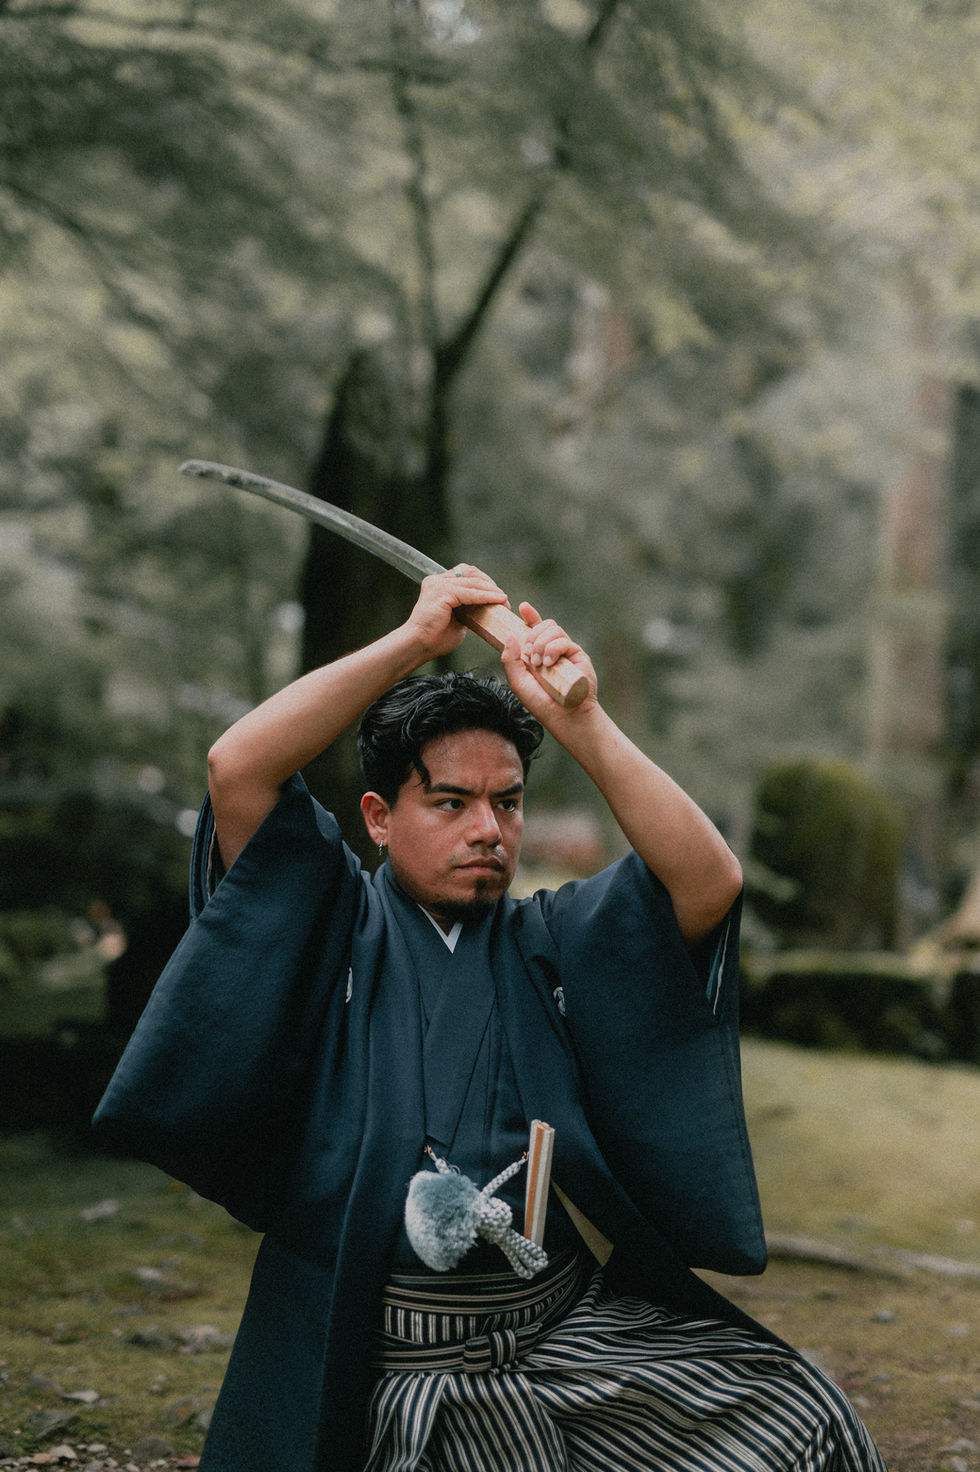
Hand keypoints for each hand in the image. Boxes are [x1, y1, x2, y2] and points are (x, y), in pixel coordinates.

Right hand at [403, 565, 509, 660]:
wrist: (418, 646)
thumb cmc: (435, 637)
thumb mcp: (458, 619)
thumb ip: (469, 609)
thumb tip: (486, 608)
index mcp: (439, 584)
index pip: (466, 573)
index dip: (484, 581)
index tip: (498, 593)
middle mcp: (437, 581)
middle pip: (471, 573)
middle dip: (490, 584)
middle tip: (503, 598)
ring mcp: (438, 585)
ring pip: (473, 582)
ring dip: (491, 590)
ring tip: (504, 600)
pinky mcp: (442, 592)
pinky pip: (470, 592)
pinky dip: (486, 596)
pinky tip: (497, 601)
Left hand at [501, 602, 597, 721]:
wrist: (564, 715)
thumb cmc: (541, 702)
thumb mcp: (518, 681)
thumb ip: (510, 659)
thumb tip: (509, 634)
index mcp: (536, 653)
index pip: (534, 628)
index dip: (530, 615)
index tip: (523, 607)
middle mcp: (551, 649)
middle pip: (543, 625)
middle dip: (532, 636)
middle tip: (529, 656)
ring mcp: (565, 651)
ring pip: (553, 629)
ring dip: (541, 643)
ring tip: (539, 664)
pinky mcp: (577, 654)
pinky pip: (563, 640)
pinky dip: (552, 649)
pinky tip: (549, 664)